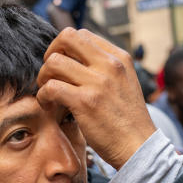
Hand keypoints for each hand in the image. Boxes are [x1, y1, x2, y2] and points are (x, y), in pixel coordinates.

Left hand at [37, 28, 156, 169]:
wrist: (138, 147)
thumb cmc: (127, 122)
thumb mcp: (125, 84)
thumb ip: (105, 70)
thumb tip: (76, 61)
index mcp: (119, 58)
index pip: (83, 35)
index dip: (66, 48)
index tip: (62, 67)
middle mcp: (110, 65)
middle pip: (66, 38)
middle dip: (51, 54)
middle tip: (50, 75)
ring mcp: (98, 83)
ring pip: (54, 62)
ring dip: (44, 77)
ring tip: (48, 93)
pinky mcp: (85, 102)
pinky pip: (51, 87)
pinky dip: (43, 96)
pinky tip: (48, 105)